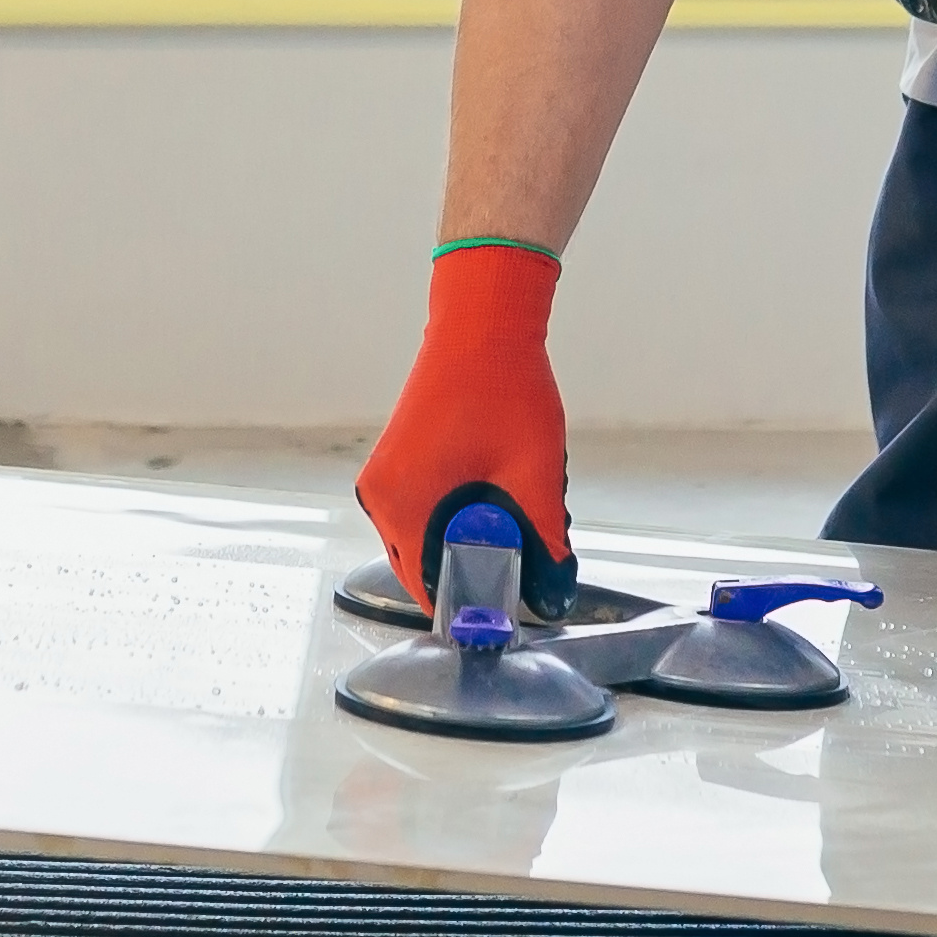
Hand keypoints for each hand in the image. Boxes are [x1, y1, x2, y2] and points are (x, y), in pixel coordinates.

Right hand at [358, 242, 571, 606]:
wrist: (482, 323)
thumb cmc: (503, 388)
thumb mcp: (535, 473)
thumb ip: (544, 538)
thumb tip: (556, 590)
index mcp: (402, 505)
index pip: (427, 589)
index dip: (471, 606)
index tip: (510, 613)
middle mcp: (380, 497)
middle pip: (423, 568)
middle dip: (471, 574)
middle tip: (523, 568)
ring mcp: (383, 479)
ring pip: (422, 540)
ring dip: (464, 543)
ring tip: (514, 523)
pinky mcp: (395, 464)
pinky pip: (419, 512)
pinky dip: (454, 518)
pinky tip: (495, 501)